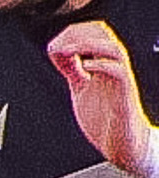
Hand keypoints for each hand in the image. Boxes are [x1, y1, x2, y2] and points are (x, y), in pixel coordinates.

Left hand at [48, 22, 154, 175]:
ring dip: (89, 45)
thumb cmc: (104, 118)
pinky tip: (84, 67)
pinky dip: (101, 66)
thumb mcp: (81, 89)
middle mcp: (113, 69)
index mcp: (103, 66)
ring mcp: (120, 81)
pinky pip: (120, 72)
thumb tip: (58, 53)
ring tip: (67, 51)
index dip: (74, 33)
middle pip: (105, 36)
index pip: (95, 35)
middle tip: (56, 46)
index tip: (53, 44)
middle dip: (79, 35)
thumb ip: (72, 71)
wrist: (120, 144)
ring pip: (114, 50)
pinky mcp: (125, 96)